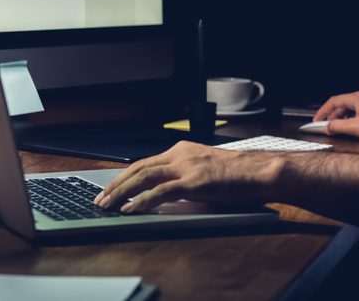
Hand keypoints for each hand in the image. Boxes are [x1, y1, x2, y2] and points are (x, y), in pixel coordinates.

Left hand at [94, 141, 279, 213]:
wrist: (257, 171)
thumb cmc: (237, 174)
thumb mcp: (205, 169)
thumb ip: (185, 176)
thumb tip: (166, 192)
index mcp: (182, 150)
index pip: (145, 162)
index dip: (125, 176)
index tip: (112, 187)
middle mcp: (180, 155)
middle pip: (139, 168)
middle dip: (117, 184)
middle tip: (101, 198)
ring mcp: (186, 167)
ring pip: (144, 177)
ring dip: (122, 192)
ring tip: (107, 204)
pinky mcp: (193, 182)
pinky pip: (160, 192)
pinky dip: (141, 201)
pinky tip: (130, 209)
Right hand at [313, 91, 358, 142]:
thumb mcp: (355, 128)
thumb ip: (338, 127)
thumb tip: (328, 126)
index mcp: (356, 98)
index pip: (333, 101)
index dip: (323, 111)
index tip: (317, 120)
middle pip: (342, 104)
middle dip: (332, 115)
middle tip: (325, 125)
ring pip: (352, 108)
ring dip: (342, 118)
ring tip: (338, 128)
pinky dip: (352, 119)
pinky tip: (354, 128)